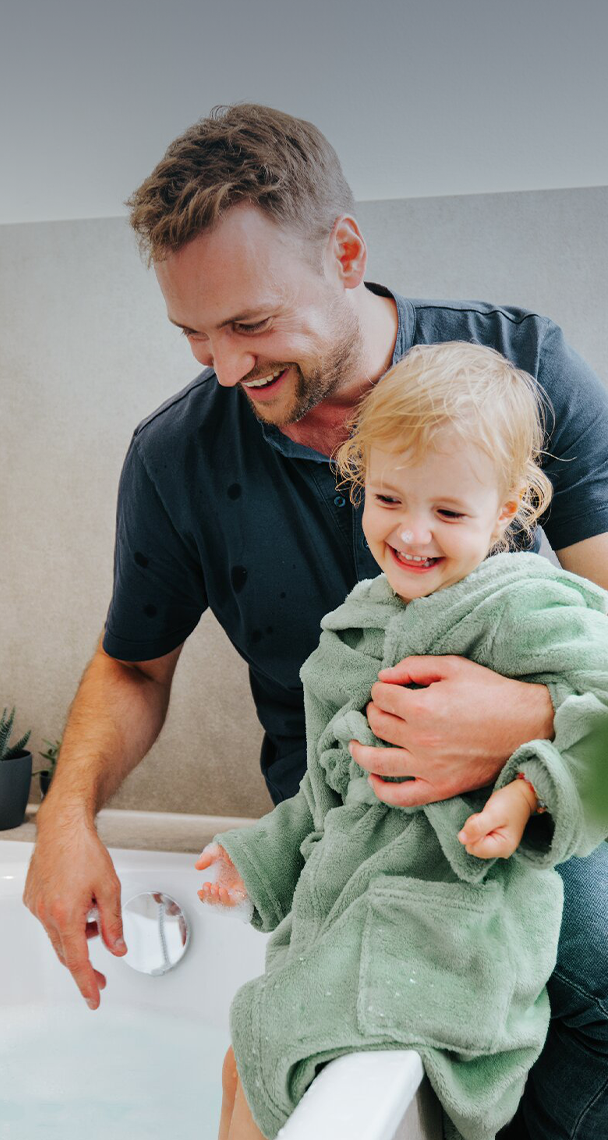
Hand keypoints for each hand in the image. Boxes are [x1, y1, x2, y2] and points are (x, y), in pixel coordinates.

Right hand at [23, 818, 126, 1009]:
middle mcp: (47, 913)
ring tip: (97, 921)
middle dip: (85, 967)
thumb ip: (113, 923)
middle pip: (66, 953)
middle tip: (101, 977)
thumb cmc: (84, 850)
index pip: (77, 961)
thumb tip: (117, 948)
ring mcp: (37, 906)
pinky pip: (51, 921)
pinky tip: (81, 906)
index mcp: (67, 914)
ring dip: (78, 938)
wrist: (62, 827)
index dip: (87, 983)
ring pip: (59, 936)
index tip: (94, 999)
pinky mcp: (33, 899)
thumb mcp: (110, 888)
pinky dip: (67, 922)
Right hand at [195, 842, 246, 906]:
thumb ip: (207, 857)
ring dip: (217, 899)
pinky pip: (236, 902)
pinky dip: (227, 900)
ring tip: (215, 888)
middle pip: (216, 902)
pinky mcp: (246, 892)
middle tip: (207, 886)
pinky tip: (222, 891)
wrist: (253, 846)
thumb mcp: (219, 851)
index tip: (200, 890)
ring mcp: (237, 891)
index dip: (204, 896)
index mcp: (221, 881)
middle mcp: (229, 888)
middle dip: (209, 897)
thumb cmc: (236, 849)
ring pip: (225, 904)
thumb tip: (197, 866)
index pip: (211, 895)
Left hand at [349, 655, 553, 807]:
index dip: (380, 688)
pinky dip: (381, 790)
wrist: (527, 725)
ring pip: (377, 761)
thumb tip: (384, 676)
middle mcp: (420, 739)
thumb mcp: (453, 666)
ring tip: (356, 744)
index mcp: (422, 707)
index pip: (381, 697)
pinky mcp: (440, 787)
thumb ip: (415, 667)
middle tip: (381, 709)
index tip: (387, 688)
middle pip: (377, 725)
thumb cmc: (491, 692)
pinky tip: (374, 777)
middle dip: (374, 712)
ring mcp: (429, 767)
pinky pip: (401, 797)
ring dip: (360, 751)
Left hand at [457, 779, 536, 858]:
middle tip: (485, 818)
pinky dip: (478, 828)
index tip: (483, 819)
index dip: (473, 832)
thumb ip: (477, 827)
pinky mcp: (495, 842)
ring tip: (488, 818)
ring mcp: (498, 848)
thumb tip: (461, 839)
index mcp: (503, 848)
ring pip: (473, 842)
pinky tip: (488, 821)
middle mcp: (502, 852)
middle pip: (472, 846)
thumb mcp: (492, 813)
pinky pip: (478, 839)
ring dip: (475, 828)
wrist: (521, 796)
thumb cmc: (509, 803)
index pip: (474, 848)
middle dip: (474, 830)